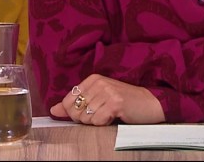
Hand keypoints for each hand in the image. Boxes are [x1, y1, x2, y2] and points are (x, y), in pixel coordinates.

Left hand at [50, 74, 165, 125]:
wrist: (150, 103)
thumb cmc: (123, 103)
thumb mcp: (98, 99)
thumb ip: (74, 104)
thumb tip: (53, 110)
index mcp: (92, 79)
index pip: (68, 101)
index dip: (75, 113)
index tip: (90, 111)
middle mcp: (99, 82)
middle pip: (75, 111)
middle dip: (86, 119)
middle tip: (101, 114)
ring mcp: (107, 92)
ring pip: (86, 118)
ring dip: (96, 122)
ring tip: (109, 114)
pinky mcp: (115, 103)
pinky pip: (97, 121)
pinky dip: (104, 124)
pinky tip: (114, 117)